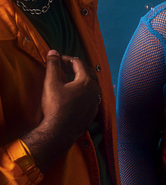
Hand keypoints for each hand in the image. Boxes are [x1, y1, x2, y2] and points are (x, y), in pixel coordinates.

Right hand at [22, 50, 101, 171]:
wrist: (59, 132)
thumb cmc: (55, 107)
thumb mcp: (51, 83)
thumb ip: (52, 65)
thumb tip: (53, 52)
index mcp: (86, 81)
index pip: (78, 63)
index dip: (66, 59)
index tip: (56, 60)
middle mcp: (95, 91)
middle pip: (88, 73)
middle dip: (76, 68)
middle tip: (63, 67)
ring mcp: (96, 103)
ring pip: (92, 85)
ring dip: (82, 79)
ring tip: (69, 79)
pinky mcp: (93, 113)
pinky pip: (91, 97)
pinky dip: (84, 92)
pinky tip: (74, 95)